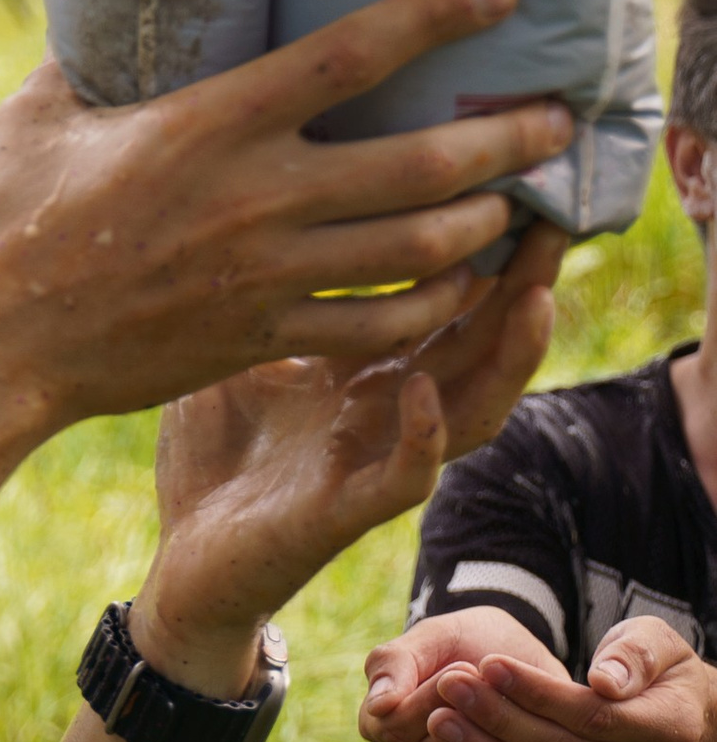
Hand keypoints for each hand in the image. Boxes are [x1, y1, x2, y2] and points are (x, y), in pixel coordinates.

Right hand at [0, 0, 574, 431]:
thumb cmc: (2, 220)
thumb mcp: (34, 116)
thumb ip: (87, 61)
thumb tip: (109, 7)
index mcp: (206, 125)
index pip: (348, 56)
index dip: (434, 16)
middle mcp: (253, 199)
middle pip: (417, 164)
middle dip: (502, 138)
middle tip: (552, 119)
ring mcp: (264, 277)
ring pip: (415, 251)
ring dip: (482, 223)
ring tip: (514, 202)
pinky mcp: (259, 336)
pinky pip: (376, 326)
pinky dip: (432, 305)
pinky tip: (458, 285)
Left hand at [131, 224, 561, 690]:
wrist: (185, 562)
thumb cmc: (213, 456)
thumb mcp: (234, 352)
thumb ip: (265, 290)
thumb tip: (255, 197)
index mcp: (363, 366)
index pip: (442, 300)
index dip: (482, 247)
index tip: (508, 179)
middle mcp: (386, 408)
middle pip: (478, 342)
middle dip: (524, 283)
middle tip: (556, 220)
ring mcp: (375, 459)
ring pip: (473, 408)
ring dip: (508, 357)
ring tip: (535, 298)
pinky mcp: (347, 511)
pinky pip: (406, 475)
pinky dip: (422, 435)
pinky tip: (424, 391)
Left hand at [365, 606, 716, 741]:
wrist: (677, 715)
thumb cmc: (659, 667)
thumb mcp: (659, 644)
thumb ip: (635, 655)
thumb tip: (605, 682)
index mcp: (670, 726)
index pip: (592, 714)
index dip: (537, 692)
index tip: (488, 663)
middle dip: (499, 718)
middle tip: (449, 687)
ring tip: (440, 720)